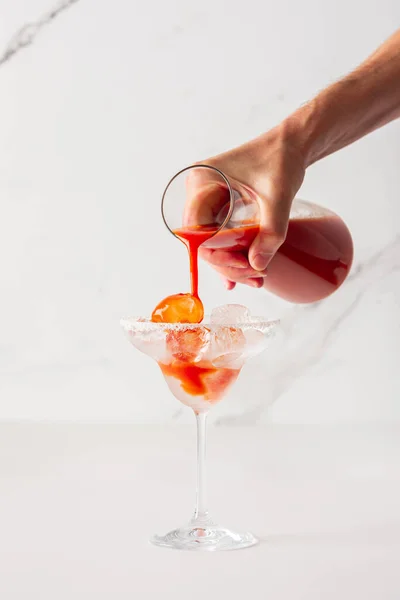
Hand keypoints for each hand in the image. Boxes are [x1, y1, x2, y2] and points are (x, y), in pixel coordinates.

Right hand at [189, 126, 305, 288]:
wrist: (293, 144)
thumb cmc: (282, 159)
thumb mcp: (278, 197)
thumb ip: (270, 231)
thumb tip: (258, 266)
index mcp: (202, 182)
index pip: (197, 232)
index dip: (216, 255)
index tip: (245, 266)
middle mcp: (199, 191)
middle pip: (202, 241)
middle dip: (227, 264)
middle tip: (256, 276)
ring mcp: (209, 199)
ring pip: (211, 242)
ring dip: (231, 263)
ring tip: (256, 278)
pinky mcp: (221, 205)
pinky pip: (220, 235)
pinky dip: (232, 253)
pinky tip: (243, 272)